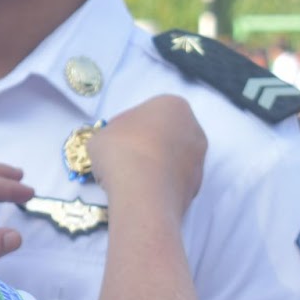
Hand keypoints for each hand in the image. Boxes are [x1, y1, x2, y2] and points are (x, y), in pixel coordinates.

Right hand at [88, 95, 206, 212]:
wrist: (142, 193)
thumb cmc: (122, 151)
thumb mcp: (101, 134)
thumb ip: (111, 135)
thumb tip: (113, 146)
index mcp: (173, 105)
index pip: (148, 112)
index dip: (128, 126)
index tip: (115, 141)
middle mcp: (193, 130)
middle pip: (165, 135)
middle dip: (146, 146)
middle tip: (123, 159)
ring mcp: (198, 161)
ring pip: (172, 161)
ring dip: (154, 167)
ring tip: (130, 180)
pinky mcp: (196, 189)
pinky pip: (173, 184)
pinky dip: (160, 187)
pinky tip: (142, 194)